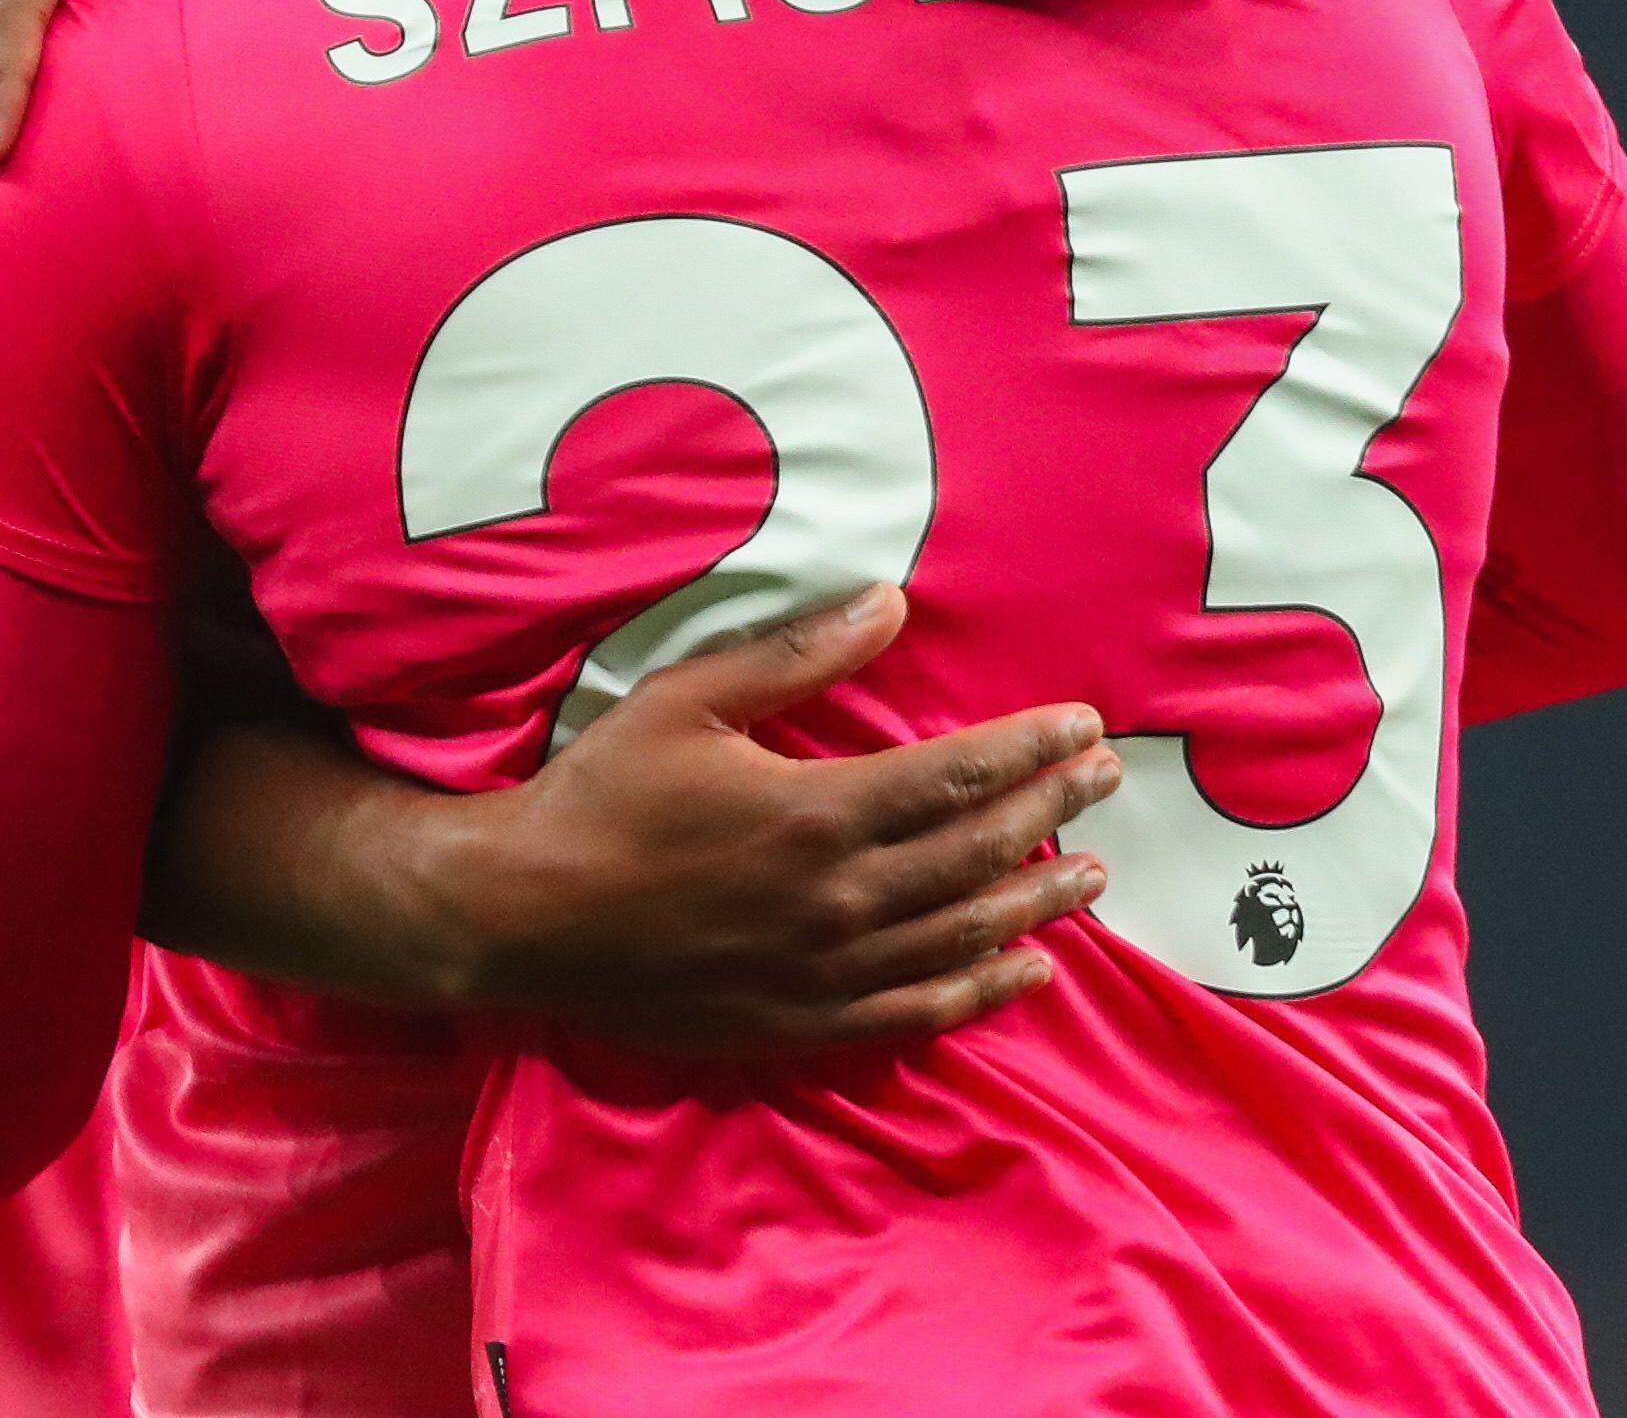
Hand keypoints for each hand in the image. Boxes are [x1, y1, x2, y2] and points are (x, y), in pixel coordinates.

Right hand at [438, 583, 1120, 1052]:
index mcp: (817, 813)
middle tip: (1105, 781)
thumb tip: (889, 603)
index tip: (1087, 726)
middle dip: (1051, 812)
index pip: (958, 776)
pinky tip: (1026, 973)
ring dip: (1036, 904)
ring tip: (1091, 878)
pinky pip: (914, 1013)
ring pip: (962, 937)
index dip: (1032, 750)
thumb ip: (797, 656)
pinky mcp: (800, 1023)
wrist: (522, 917)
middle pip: (977, 853)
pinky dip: (980, 993)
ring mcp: (824, 972)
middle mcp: (839, 900)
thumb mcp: (688, 698)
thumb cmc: (601, 795)